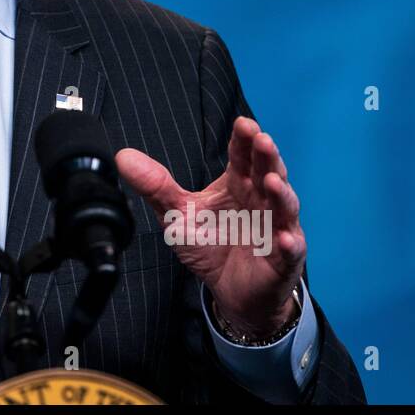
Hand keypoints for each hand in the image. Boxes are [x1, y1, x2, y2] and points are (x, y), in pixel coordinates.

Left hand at [115, 116, 304, 338]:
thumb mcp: (177, 215)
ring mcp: (276, 228)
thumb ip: (155, 186)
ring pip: (284, 206)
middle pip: (268, 172)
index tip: (242, 124)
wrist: (230, 290)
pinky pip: (291, 250)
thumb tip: (123, 156)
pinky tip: (286, 239)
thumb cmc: (211, 245)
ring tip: (272, 181)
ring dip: (281, 193)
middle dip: (267, 156)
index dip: (243, 140)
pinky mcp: (283, 259)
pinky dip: (290, 244)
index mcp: (237, 184)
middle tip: (261, 140)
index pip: (242, 156)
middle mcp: (261, 201)